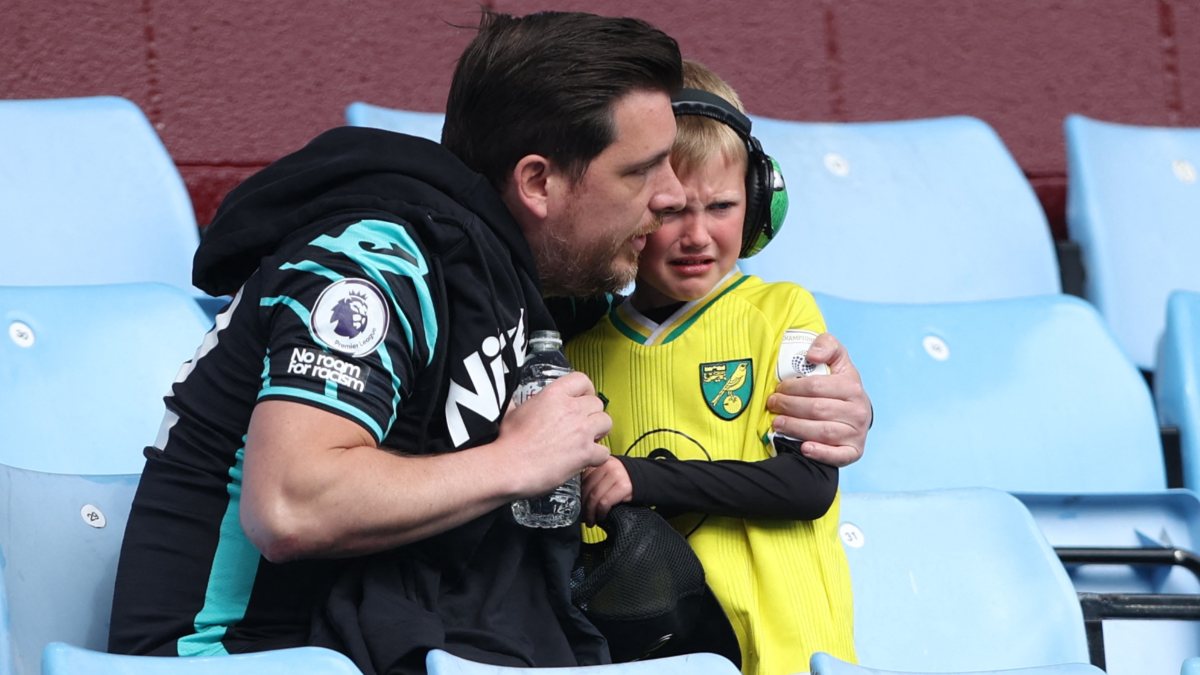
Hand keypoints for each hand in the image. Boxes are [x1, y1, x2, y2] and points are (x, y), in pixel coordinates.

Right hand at [497, 372, 612, 495]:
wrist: (509, 466)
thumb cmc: (508, 442)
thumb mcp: (512, 411)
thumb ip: (521, 403)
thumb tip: (514, 402)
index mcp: (553, 394)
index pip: (582, 380)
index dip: (585, 390)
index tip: (582, 398)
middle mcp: (570, 409)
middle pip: (597, 403)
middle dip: (591, 414)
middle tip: (581, 425)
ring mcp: (580, 430)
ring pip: (606, 422)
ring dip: (598, 432)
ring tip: (586, 440)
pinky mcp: (585, 452)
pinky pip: (604, 451)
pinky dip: (597, 457)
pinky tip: (585, 459)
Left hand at [581, 456, 632, 525]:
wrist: (648, 480)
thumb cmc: (624, 481)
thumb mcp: (607, 474)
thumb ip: (594, 478)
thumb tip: (577, 496)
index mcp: (600, 460)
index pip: (581, 477)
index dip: (577, 493)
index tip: (577, 505)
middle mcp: (607, 465)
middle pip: (586, 487)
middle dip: (583, 505)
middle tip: (583, 516)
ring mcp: (616, 475)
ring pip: (594, 496)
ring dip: (590, 512)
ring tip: (590, 520)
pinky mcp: (623, 486)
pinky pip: (605, 502)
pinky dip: (600, 512)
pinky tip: (601, 516)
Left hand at [767, 333, 870, 467]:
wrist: (856, 410)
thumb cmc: (839, 384)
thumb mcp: (836, 358)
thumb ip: (826, 345)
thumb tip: (811, 355)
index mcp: (852, 386)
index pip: (816, 387)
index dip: (792, 387)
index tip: (778, 389)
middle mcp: (858, 410)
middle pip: (817, 409)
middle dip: (789, 407)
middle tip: (772, 405)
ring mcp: (856, 432)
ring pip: (823, 432)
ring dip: (796, 428)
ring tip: (777, 423)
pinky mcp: (854, 451)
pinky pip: (838, 455)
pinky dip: (821, 453)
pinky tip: (804, 448)